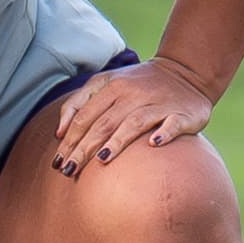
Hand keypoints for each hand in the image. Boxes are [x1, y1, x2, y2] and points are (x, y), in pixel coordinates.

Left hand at [52, 57, 211, 177]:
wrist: (185, 71)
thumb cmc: (139, 84)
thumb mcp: (106, 83)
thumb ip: (79, 102)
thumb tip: (59, 133)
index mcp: (112, 86)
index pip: (85, 116)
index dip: (69, 140)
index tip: (57, 164)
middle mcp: (133, 93)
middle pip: (104, 123)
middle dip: (84, 148)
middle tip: (69, 171)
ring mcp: (159, 103)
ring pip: (134, 122)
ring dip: (118, 141)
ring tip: (102, 159)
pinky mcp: (182, 113)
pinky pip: (172, 123)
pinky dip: (164, 133)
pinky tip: (153, 144)